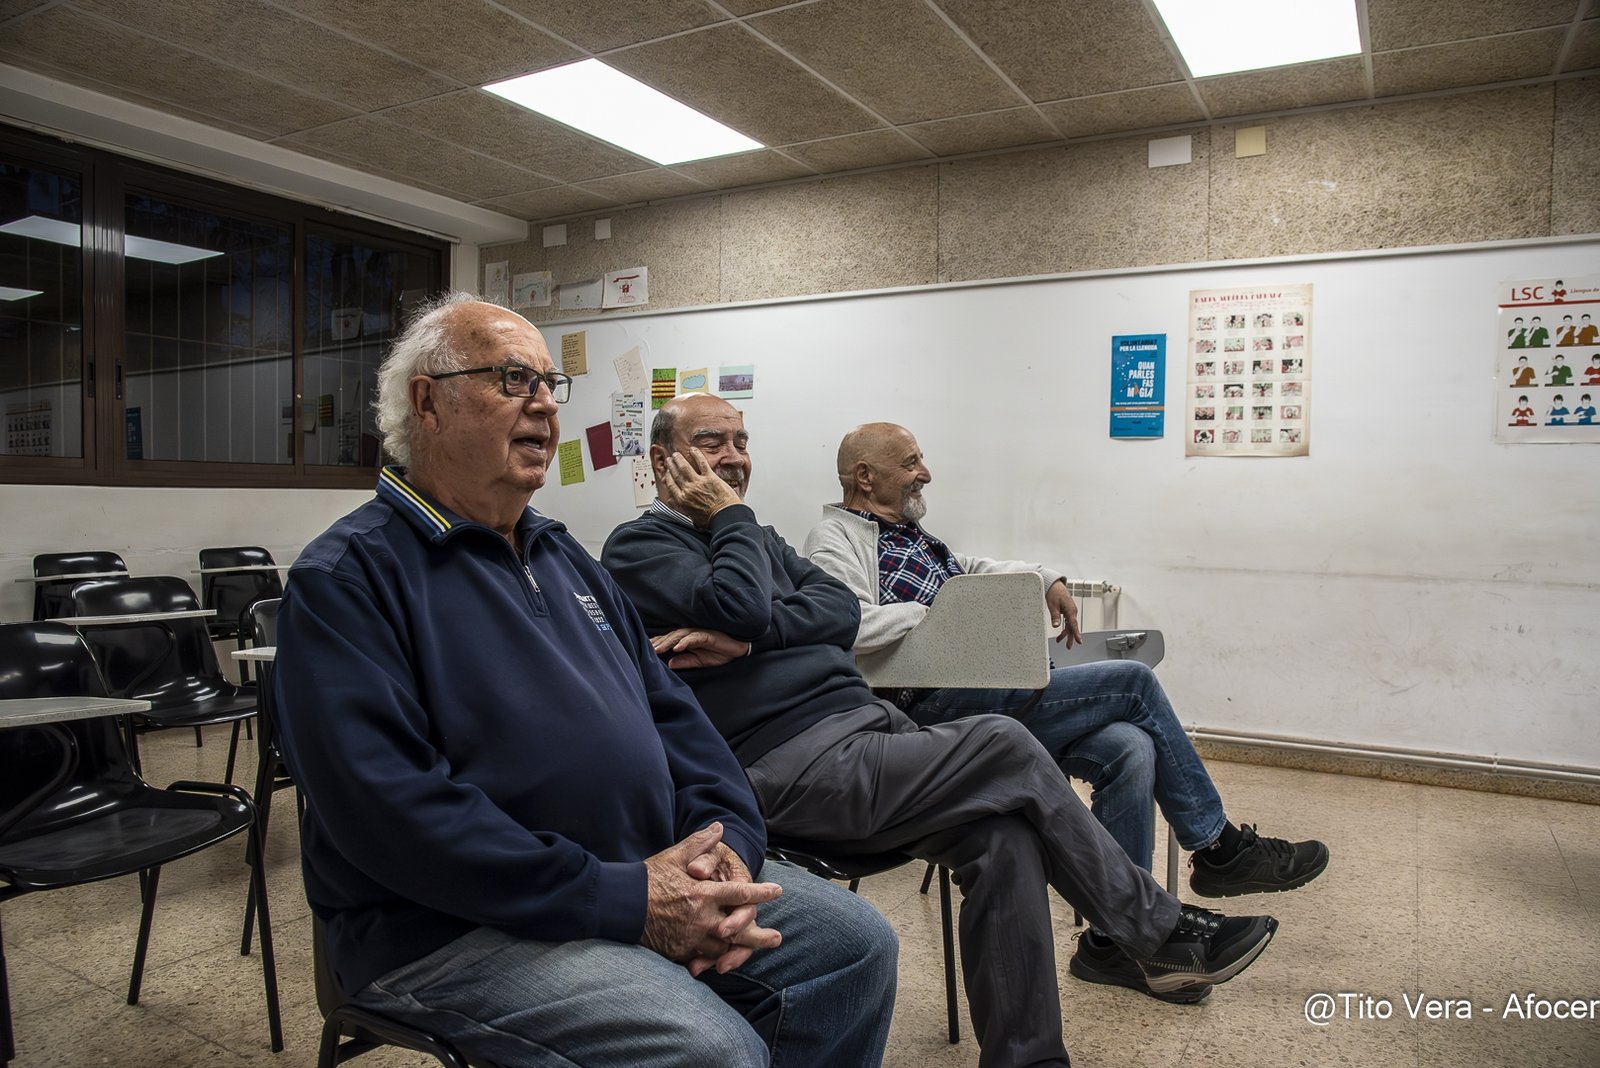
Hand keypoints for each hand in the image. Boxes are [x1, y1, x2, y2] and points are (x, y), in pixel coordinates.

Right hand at [642, 823, 781, 975]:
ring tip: (752, 949)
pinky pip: (702, 958)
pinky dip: (714, 959)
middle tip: (777, 938)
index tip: (777, 892)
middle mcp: (701, 918)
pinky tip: (723, 960)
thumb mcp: (675, 856)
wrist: (621, 904)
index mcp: (703, 893)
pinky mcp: (679, 951)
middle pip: (739, 931)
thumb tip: (719, 828)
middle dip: (760, 937)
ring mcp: (691, 938)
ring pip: (723, 948)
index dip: (761, 893)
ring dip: (738, 949)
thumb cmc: (648, 878)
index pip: (740, 893)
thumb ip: (700, 844)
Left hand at [651, 627, 748, 668]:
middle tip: (647, 650)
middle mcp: (690, 634)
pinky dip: (685, 641)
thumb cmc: (719, 653)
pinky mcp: (708, 635)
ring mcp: (698, 633)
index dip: (658, 644)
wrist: (737, 650)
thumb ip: (685, 661)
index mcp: (687, 640)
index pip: (669, 640)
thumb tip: (669, 664)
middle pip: (671, 637)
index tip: (645, 651)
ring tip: (659, 649)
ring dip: (668, 642)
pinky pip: (694, 637)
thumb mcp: (700, 661)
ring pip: (680, 635)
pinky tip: (677, 648)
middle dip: (659, 643)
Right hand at [656, 448, 741, 526]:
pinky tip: (693, 450)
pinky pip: (701, 463)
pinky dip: (696, 455)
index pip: (670, 484)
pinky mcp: (710, 477)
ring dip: (679, 459)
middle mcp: (688, 490)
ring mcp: (698, 482)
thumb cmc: (710, 518)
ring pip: (684, 467)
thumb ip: (679, 506)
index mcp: (682, 500)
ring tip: (676, 455)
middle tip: (669, 460)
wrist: (725, 516)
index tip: (667, 472)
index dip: (667, 476)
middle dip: (671, 466)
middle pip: (676, 474)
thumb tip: (671, 501)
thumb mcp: (690, 515)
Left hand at [1047, 579, 1081, 647]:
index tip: (1079, 641)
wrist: (1054, 584)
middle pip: (1072, 627)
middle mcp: (1072, 611)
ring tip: (1060, 640)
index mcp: (1070, 610)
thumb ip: (1055, 616)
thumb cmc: (1054, 592)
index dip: (1076, 634)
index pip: (1074, 625)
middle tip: (1068, 646)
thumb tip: (1056, 625)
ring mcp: (1070, 610)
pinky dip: (1065, 627)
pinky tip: (1061, 632)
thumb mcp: (1052, 605)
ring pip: (1070, 625)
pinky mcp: (1067, 610)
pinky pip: (1068, 621)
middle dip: (1070, 637)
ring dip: (1066, 633)